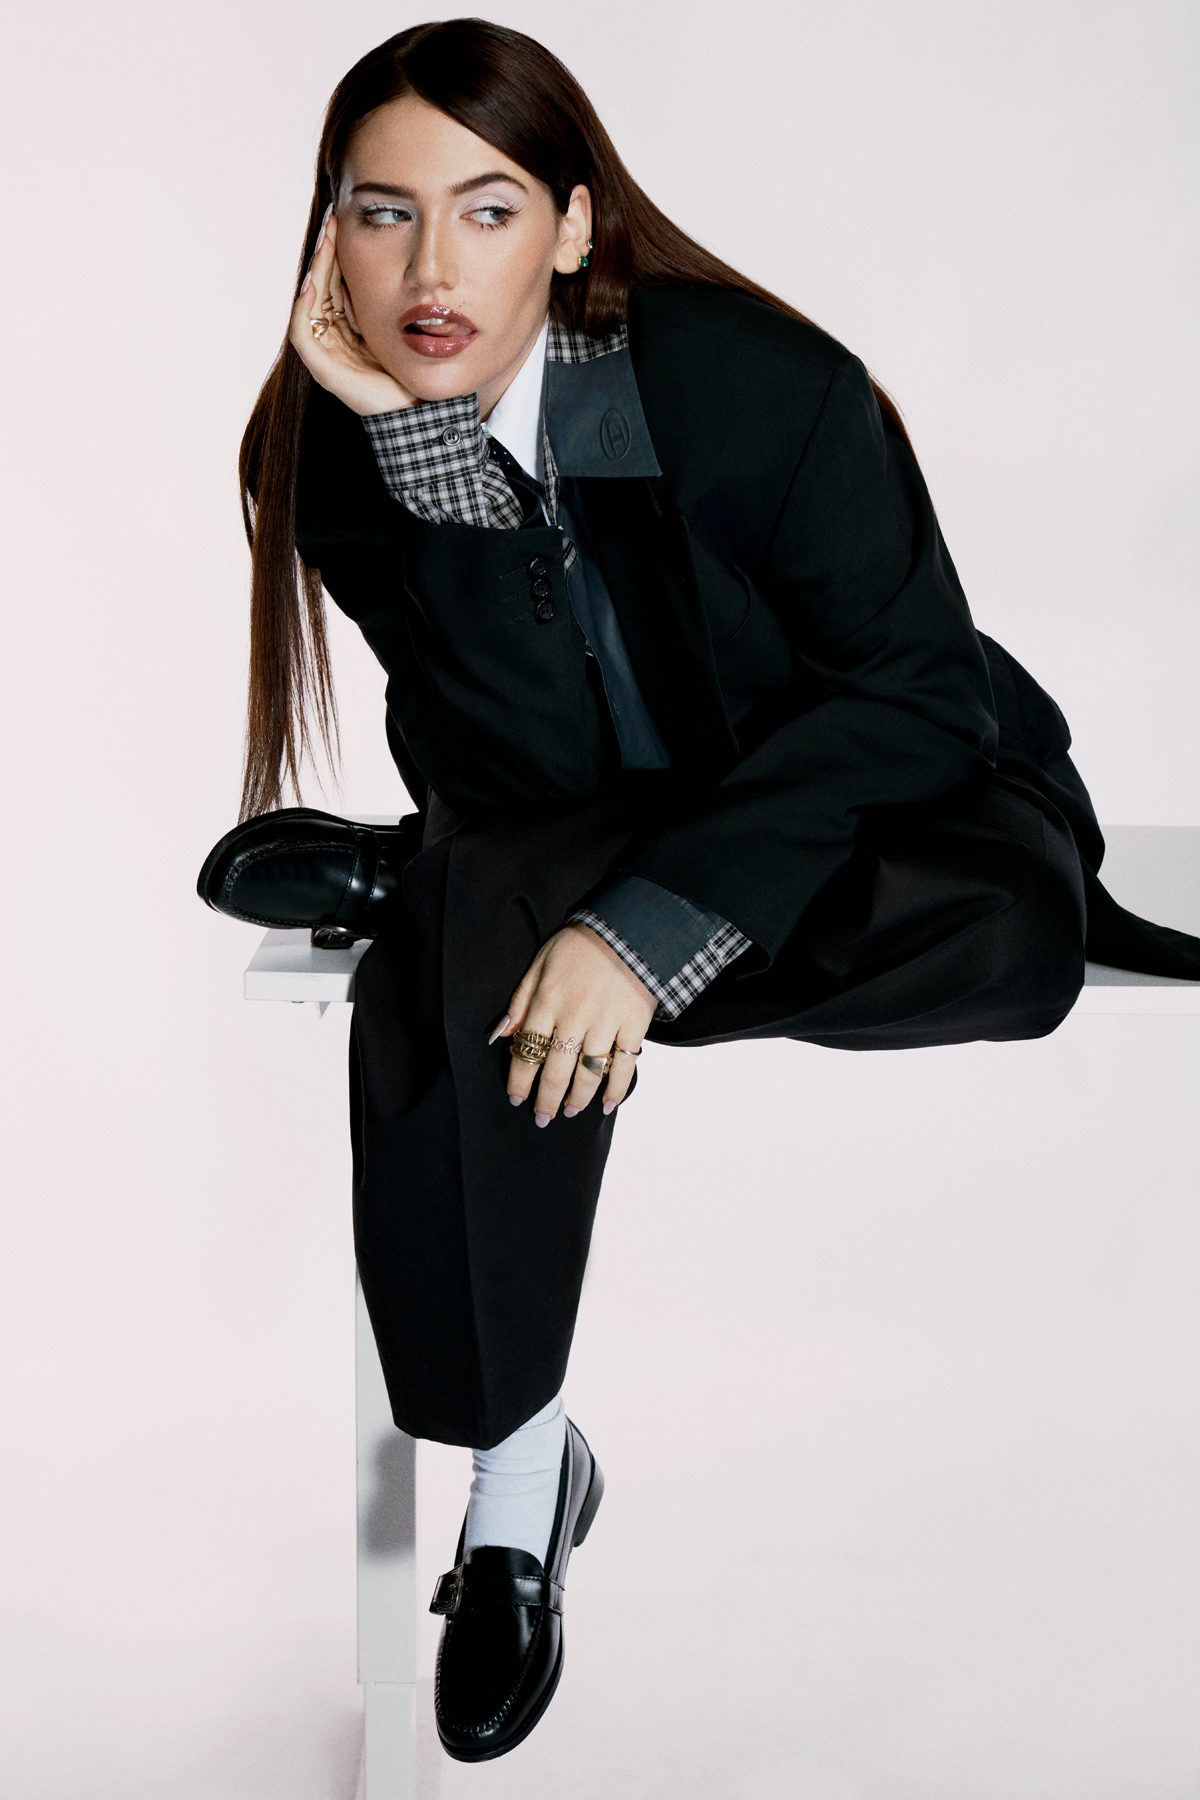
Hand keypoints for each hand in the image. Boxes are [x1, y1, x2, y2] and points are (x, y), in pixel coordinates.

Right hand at [288, 205, 419, 417]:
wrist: (416, 409)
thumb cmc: (410, 367)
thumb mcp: (398, 321)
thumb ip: (388, 295)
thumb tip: (391, 254)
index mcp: (347, 325)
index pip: (333, 280)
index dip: (334, 251)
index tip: (339, 221)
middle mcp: (331, 336)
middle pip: (319, 285)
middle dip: (323, 252)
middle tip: (330, 222)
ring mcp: (324, 352)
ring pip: (309, 301)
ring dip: (314, 270)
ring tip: (324, 243)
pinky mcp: (323, 368)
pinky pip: (302, 331)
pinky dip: (303, 306)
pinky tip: (312, 283)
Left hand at [491, 922, 655, 1123]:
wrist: (629, 928)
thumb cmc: (579, 944)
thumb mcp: (540, 963)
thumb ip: (520, 1000)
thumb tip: (500, 1034)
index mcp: (547, 1002)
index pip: (527, 1050)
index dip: (519, 1079)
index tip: (516, 1098)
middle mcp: (574, 1018)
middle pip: (556, 1070)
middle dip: (546, 1099)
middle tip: (542, 1118)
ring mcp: (606, 1023)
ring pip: (588, 1073)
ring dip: (577, 1098)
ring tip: (569, 1112)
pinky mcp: (634, 1025)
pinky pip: (625, 1065)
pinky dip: (617, 1089)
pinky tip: (608, 1105)